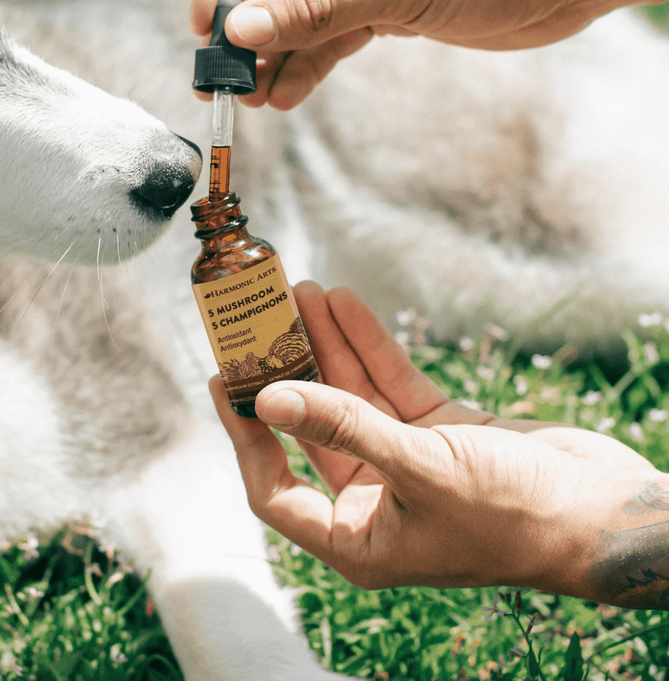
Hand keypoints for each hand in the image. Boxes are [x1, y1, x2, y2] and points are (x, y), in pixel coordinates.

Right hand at [191, 0, 668, 108]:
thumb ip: (314, 11)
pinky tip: (285, 96)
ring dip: (269, 54)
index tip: (207, 24)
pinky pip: (323, 34)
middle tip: (219, 78)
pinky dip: (304, 64)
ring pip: (290, 9)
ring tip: (250, 98)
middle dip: (241, 26)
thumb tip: (239, 34)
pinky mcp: (375, 1)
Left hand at [210, 281, 664, 598]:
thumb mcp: (421, 468)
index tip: (227, 382)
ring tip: (300, 293)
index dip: (245, 436)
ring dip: (324, 346)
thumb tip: (270, 398)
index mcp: (358, 540)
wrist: (606, 512)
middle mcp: (375, 503)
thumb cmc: (518, 516)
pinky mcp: (440, 434)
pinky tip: (343, 305)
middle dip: (286, 373)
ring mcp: (406, 465)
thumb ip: (343, 427)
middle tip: (258, 323)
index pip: (274, 489)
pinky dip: (368, 346)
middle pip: (309, 429)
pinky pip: (390, 384)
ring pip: (349, 398)